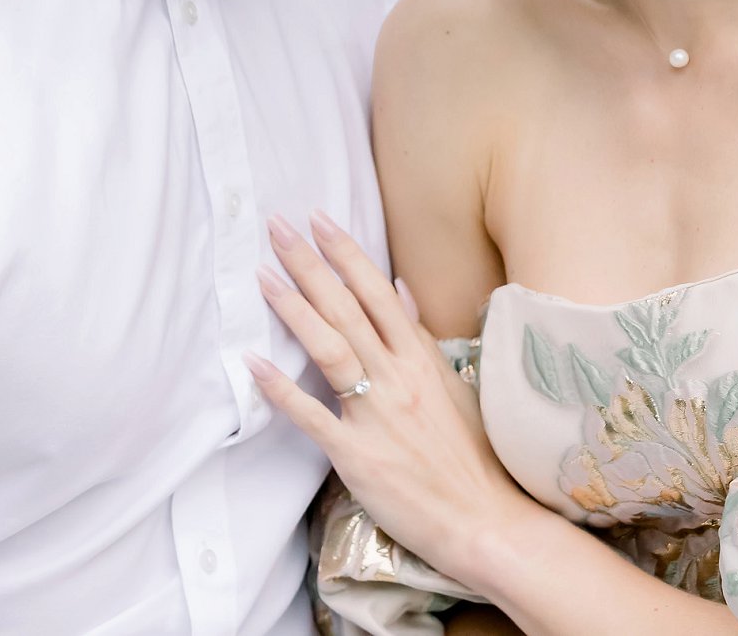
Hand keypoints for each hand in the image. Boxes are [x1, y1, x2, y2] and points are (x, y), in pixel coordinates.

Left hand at [246, 211, 517, 581]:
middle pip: (346, 307)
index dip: (345, 252)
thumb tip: (400, 287)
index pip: (376, 290)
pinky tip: (253, 362)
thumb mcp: (450, 383)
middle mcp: (397, 376)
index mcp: (420, 357)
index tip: (318, 218)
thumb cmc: (470, 453)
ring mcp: (376, 414)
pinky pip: (312, 416)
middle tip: (276, 226)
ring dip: (293, 309)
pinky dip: (280, 389)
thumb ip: (419, 334)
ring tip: (262, 276)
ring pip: (329, 348)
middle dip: (308, 263)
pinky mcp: (356, 455)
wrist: (485, 519)